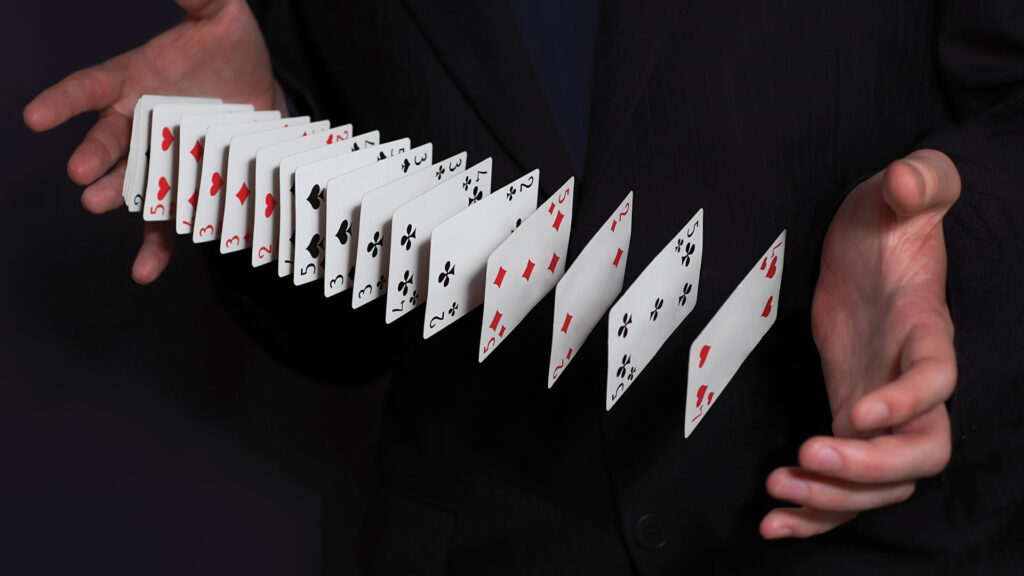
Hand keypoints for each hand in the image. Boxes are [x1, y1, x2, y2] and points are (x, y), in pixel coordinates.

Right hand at [23, 0, 284, 283]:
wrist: (263, 95)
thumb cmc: (233, 53)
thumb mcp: (223, 17)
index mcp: (136, 82)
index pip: (92, 88)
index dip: (64, 101)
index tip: (37, 116)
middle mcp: (140, 124)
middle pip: (109, 141)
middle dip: (95, 157)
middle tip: (81, 173)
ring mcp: (161, 160)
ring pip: (131, 182)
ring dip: (116, 196)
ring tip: (101, 205)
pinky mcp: (184, 191)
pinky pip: (167, 222)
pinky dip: (156, 247)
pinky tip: (145, 271)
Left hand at [760, 149, 959, 538]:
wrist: (867, 246)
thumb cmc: (887, 220)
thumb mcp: (902, 192)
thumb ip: (917, 182)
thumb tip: (909, 180)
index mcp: (925, 330)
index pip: (937, 378)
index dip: (908, 403)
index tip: (858, 412)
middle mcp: (910, 380)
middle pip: (919, 452)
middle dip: (868, 469)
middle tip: (806, 459)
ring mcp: (881, 406)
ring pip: (883, 483)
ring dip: (835, 501)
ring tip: (778, 495)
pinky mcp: (848, 416)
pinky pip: (845, 482)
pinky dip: (817, 510)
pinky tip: (775, 520)